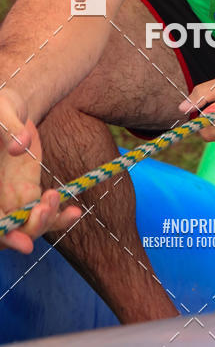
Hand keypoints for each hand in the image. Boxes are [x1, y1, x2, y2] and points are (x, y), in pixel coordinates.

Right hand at [0, 91, 80, 253]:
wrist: (14, 105)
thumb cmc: (2, 106)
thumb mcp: (3, 110)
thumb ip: (8, 129)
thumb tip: (20, 148)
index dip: (5, 235)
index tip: (25, 243)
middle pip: (10, 229)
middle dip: (29, 228)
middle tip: (49, 208)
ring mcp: (11, 194)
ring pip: (27, 224)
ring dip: (46, 222)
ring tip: (67, 207)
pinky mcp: (27, 189)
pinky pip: (40, 209)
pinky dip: (57, 216)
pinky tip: (74, 212)